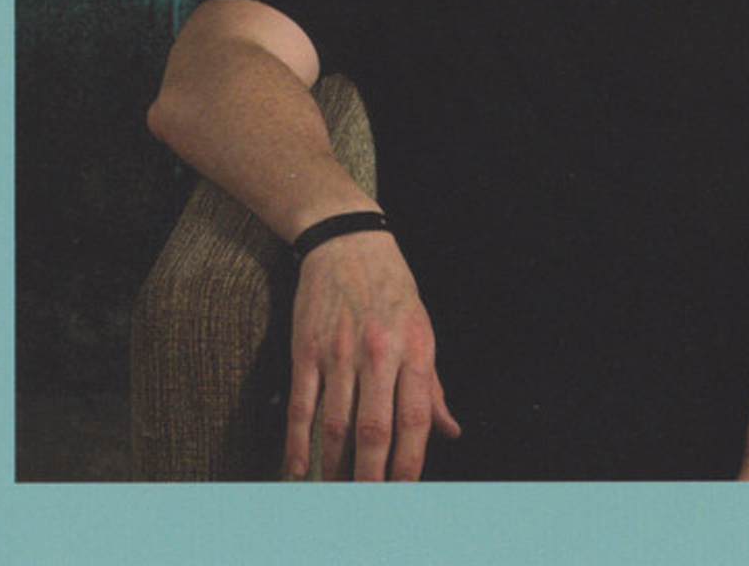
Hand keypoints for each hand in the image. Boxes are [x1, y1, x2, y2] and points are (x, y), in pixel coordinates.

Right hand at [284, 230, 460, 479]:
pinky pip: (301, 406)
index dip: (410, 463)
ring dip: (336, 468)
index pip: (415, 419)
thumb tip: (449, 431)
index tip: (406, 494)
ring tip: (338, 494)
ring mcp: (338, 351)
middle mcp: (378, 352)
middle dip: (371, 478)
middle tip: (369, 508)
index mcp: (414, 347)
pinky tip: (301, 470)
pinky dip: (299, 443)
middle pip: (374, 431)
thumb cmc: (391, 287)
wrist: (347, 240)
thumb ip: (432, 385)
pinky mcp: (306, 349)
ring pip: (336, 425)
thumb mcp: (422, 327)